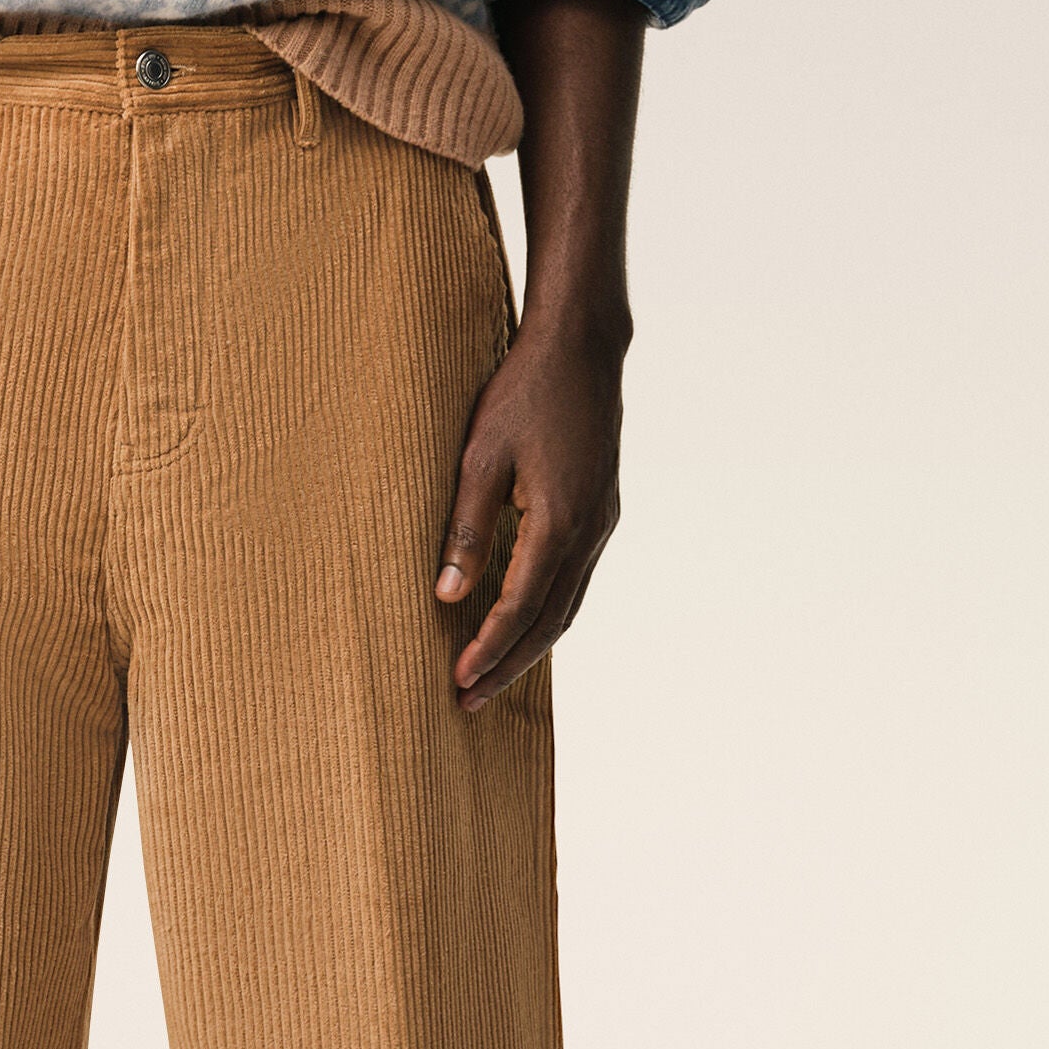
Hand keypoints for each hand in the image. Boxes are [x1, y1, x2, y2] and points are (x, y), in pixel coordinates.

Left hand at [440, 0, 647, 710]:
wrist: (584, 343)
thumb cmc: (524, 390)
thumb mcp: (480, 457)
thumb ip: (465, 529)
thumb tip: (448, 597)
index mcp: (559, 521)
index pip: (519, 607)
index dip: (489, 651)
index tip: (458, 685)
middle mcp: (589, 531)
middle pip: (549, 622)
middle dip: (508, 667)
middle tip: (467, 704)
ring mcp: (600, 523)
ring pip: (566, 607)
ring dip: (529, 648)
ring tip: (489, 681)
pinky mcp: (599, 512)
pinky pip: (573, 582)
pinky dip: (546, 615)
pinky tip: (520, 629)